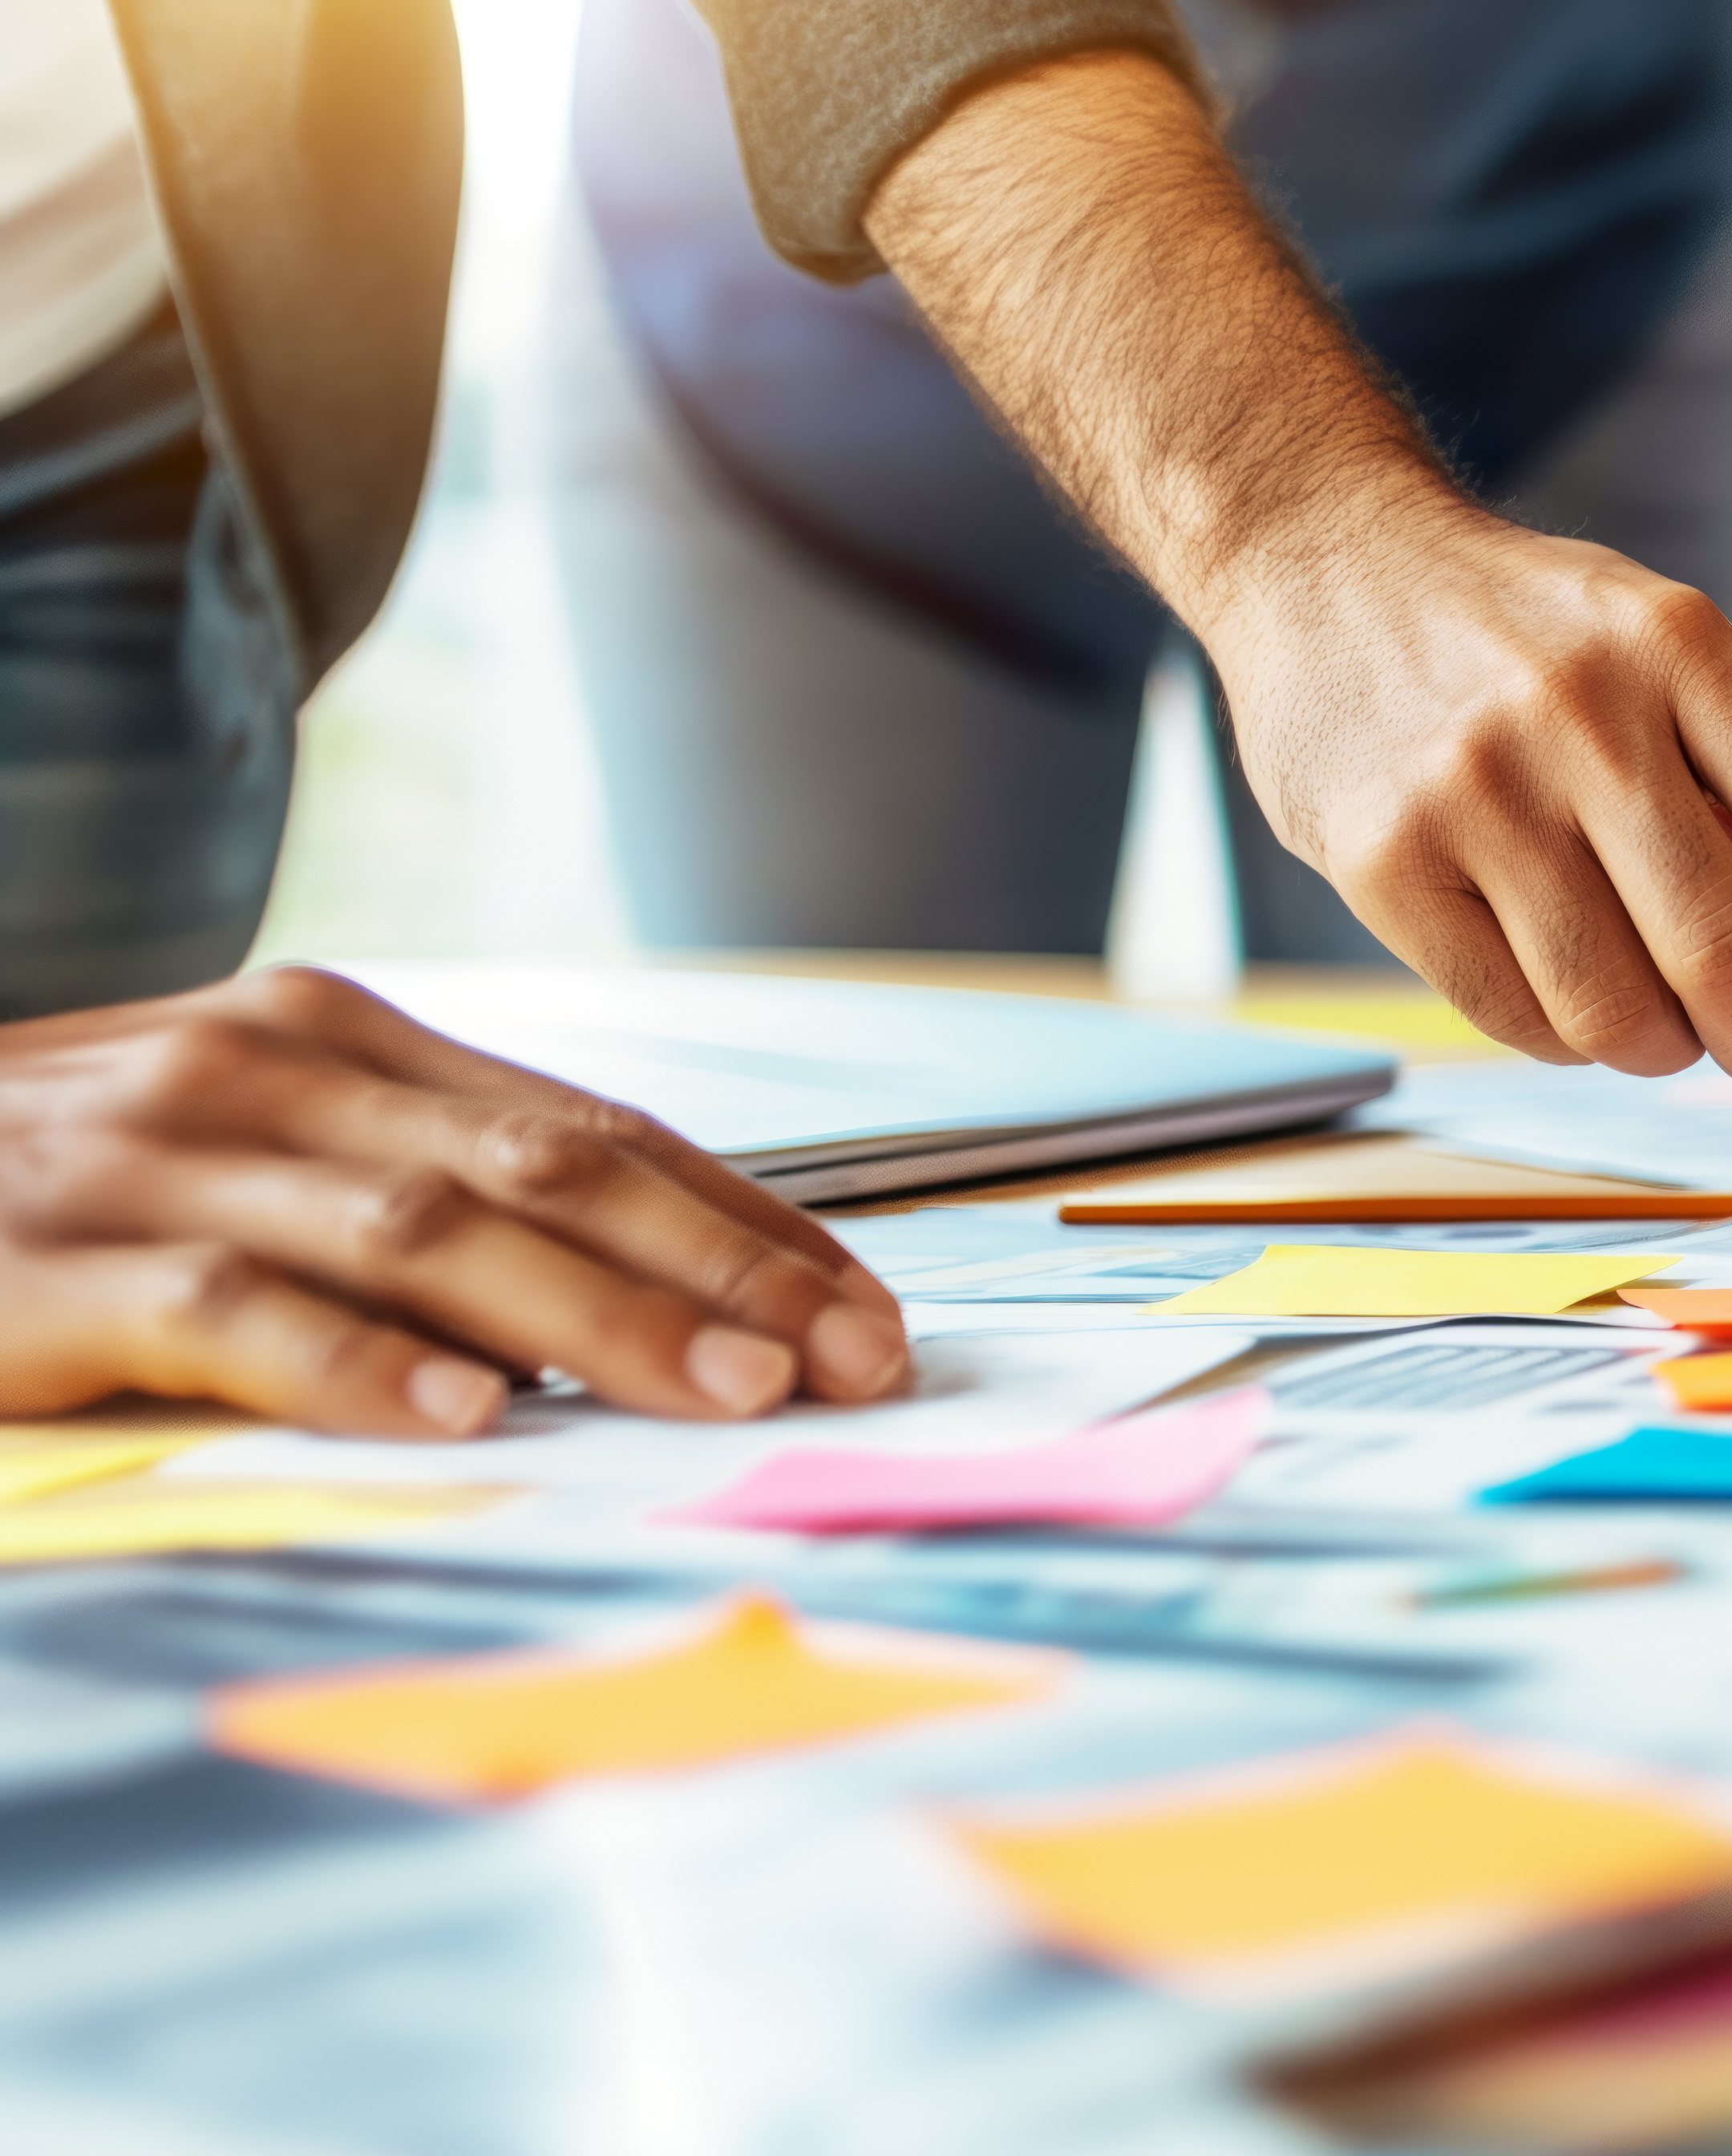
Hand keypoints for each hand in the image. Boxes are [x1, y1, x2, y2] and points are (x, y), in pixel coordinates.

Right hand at [0, 969, 909, 1436]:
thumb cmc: (66, 1183)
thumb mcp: (259, 1150)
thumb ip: (423, 1193)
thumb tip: (646, 1296)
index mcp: (338, 1037)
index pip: (596, 1131)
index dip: (748, 1223)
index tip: (871, 1313)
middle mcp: (265, 1072)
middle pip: (546, 1172)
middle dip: (721, 1271)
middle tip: (851, 1363)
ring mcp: (158, 1162)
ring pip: (424, 1235)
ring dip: (597, 1318)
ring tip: (725, 1392)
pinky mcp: (55, 1266)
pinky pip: (235, 1312)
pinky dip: (360, 1364)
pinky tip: (467, 1413)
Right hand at [1192, 511, 1731, 1080]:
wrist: (1324, 556)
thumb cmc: (1528, 629)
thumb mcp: (1662, 641)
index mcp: (1680, 649)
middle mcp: (1581, 715)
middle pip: (1724, 947)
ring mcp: (1474, 791)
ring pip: (1617, 1010)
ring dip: (1666, 1047)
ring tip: (1664, 1017)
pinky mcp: (1385, 862)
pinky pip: (1515, 1016)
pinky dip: (1568, 1038)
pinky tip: (1569, 992)